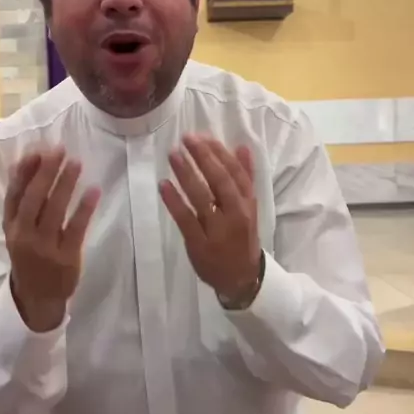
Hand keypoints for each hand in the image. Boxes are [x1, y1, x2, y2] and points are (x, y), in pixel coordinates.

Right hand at [3, 146, 99, 331]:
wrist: (37, 298)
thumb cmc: (29, 257)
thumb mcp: (17, 232)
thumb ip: (19, 203)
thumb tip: (18, 165)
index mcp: (11, 227)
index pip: (14, 195)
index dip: (24, 172)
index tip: (37, 151)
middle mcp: (25, 236)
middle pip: (34, 198)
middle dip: (46, 172)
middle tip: (59, 151)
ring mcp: (45, 247)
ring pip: (54, 210)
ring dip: (65, 184)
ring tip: (76, 163)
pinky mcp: (66, 257)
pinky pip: (76, 228)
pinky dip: (84, 208)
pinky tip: (93, 190)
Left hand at [159, 135, 261, 305]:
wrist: (240, 277)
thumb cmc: (242, 236)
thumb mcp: (249, 208)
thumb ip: (245, 178)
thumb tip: (242, 147)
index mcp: (247, 204)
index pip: (234, 173)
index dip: (218, 153)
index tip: (202, 136)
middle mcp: (234, 215)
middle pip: (219, 181)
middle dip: (203, 157)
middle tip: (186, 139)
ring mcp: (216, 230)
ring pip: (201, 198)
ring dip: (186, 174)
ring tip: (173, 155)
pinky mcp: (199, 244)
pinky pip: (185, 219)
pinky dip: (174, 201)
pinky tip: (164, 185)